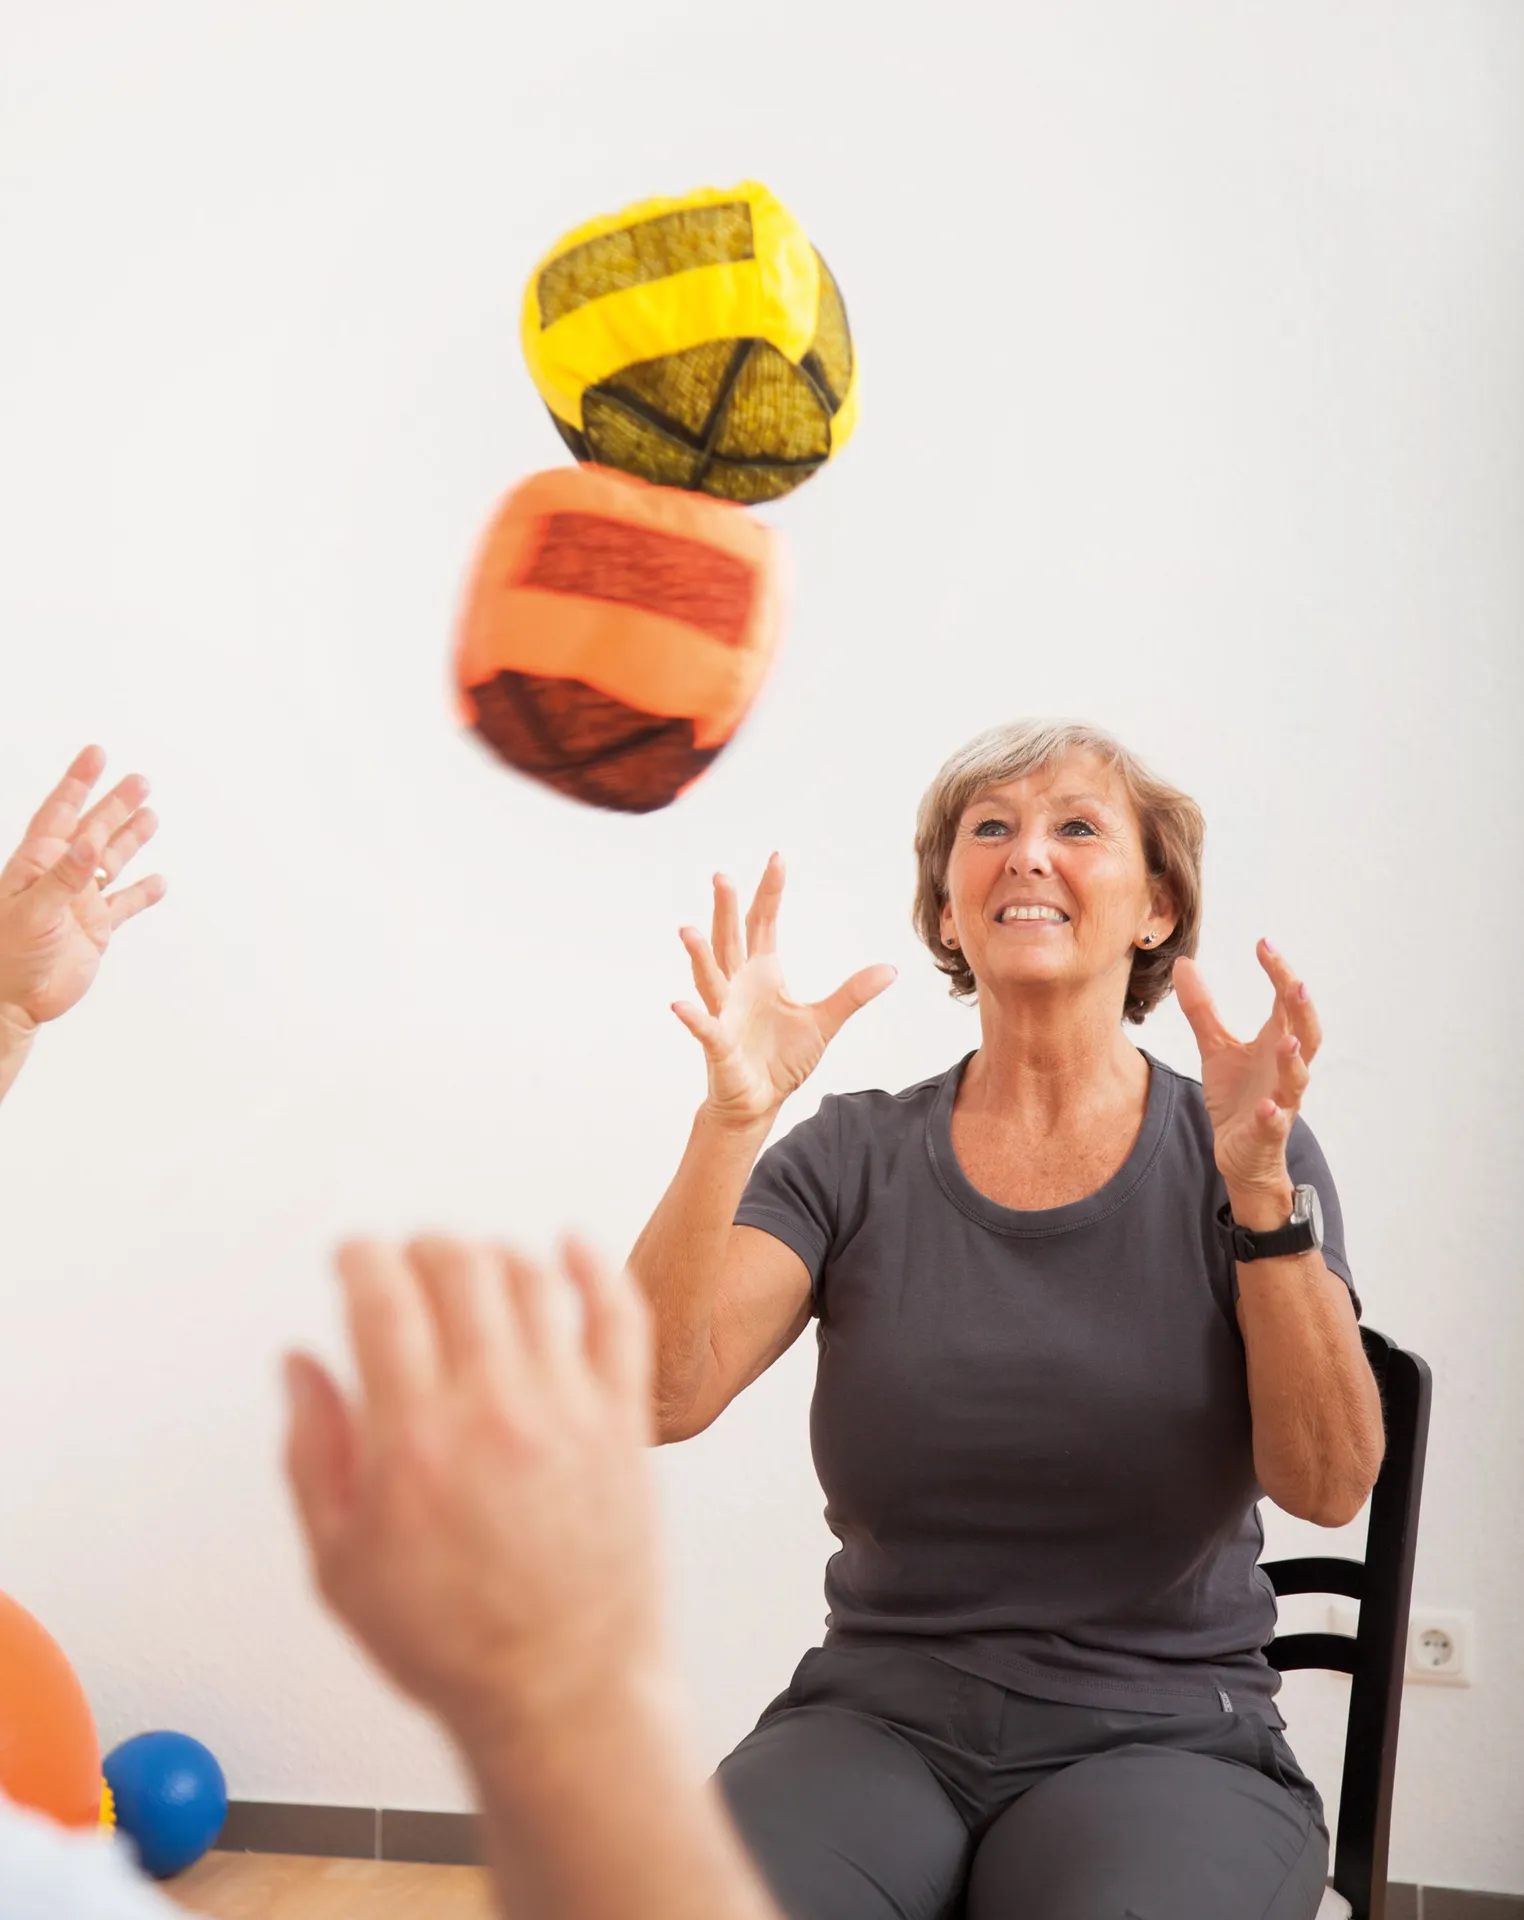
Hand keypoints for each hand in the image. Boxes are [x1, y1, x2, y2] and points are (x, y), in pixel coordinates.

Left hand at [0, 746, 164, 1029]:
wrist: (12, 1002)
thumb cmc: (6, 956)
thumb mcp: (30, 911)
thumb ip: (63, 878)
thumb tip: (88, 845)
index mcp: (36, 865)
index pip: (60, 814)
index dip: (77, 783)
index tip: (96, 755)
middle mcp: (60, 878)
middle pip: (93, 831)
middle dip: (115, 804)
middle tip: (140, 781)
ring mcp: (79, 903)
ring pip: (111, 862)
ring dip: (130, 839)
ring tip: (151, 815)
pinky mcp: (95, 929)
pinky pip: (124, 904)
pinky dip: (142, 893)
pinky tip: (158, 882)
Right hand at [284, 1237, 662, 1750]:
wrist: (562, 1691)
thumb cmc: (452, 1643)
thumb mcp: (340, 1564)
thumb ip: (313, 1451)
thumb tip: (299, 1365)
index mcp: (415, 1442)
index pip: (383, 1300)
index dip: (361, 1258)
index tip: (352, 1255)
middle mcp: (494, 1410)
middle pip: (459, 1271)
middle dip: (422, 1248)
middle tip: (408, 1260)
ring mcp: (568, 1409)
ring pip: (532, 1280)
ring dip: (492, 1254)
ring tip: (472, 1265)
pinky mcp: (624, 1421)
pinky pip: (619, 1315)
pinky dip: (594, 1267)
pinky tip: (573, 1248)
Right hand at [673, 855, 895, 1129]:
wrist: (758, 1102)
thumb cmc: (782, 1060)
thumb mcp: (823, 1023)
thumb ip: (852, 994)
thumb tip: (890, 969)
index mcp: (763, 974)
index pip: (763, 924)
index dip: (769, 893)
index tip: (777, 859)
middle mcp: (737, 986)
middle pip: (730, 940)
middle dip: (726, 910)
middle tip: (722, 876)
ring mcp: (723, 1014)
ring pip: (709, 978)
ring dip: (699, 955)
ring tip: (688, 930)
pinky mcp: (718, 1046)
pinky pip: (705, 1029)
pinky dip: (693, 1018)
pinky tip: (680, 1005)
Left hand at [1173, 942, 1320, 1211]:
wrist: (1239, 1152)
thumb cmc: (1236, 1096)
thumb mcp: (1215, 1048)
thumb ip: (1202, 1009)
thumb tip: (1184, 964)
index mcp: (1276, 1043)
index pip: (1286, 1002)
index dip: (1280, 973)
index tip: (1264, 943)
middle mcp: (1284, 1068)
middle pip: (1307, 1033)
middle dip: (1303, 1010)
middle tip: (1296, 983)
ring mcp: (1280, 1100)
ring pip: (1298, 1078)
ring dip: (1294, 1059)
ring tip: (1289, 1039)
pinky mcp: (1267, 1131)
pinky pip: (1274, 1123)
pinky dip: (1272, 1115)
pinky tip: (1266, 1108)